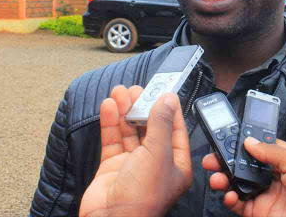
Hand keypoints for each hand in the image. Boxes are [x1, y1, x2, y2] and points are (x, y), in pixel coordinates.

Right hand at [79, 85, 191, 216]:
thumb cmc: (142, 196)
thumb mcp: (158, 153)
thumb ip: (161, 123)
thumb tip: (168, 99)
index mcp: (175, 164)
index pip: (175, 130)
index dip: (169, 109)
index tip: (164, 90)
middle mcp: (155, 164)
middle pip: (150, 128)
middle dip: (143, 107)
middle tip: (137, 89)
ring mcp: (133, 165)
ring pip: (130, 131)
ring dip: (125, 111)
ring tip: (120, 92)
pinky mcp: (113, 167)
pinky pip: (113, 140)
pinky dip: (111, 122)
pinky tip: (109, 106)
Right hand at [203, 137, 285, 216]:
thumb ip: (273, 152)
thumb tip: (250, 141)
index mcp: (283, 158)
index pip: (258, 145)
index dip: (241, 142)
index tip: (225, 138)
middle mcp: (272, 175)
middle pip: (243, 164)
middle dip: (225, 160)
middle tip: (212, 159)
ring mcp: (265, 194)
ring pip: (237, 183)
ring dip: (224, 179)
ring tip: (217, 178)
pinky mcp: (260, 212)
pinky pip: (239, 204)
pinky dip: (230, 199)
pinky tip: (229, 195)